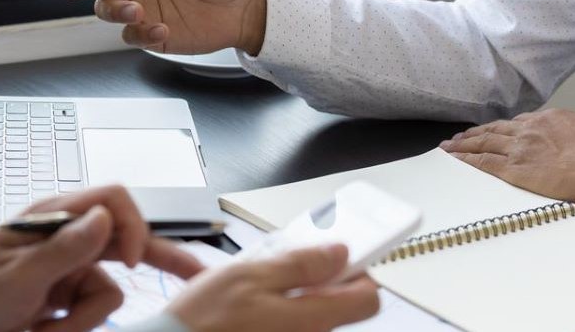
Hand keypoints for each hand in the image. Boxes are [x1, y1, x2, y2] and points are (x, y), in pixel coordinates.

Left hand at [0, 185, 204, 331]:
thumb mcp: (14, 275)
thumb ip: (61, 249)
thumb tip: (104, 219)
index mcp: (54, 216)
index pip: (113, 201)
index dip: (133, 226)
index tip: (132, 262)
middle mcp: (68, 237)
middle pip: (131, 238)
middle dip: (163, 258)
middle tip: (198, 274)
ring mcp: (71, 267)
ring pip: (111, 289)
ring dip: (85, 316)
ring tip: (47, 326)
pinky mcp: (69, 294)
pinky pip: (96, 310)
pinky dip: (76, 326)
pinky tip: (47, 328)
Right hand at [168, 244, 380, 331]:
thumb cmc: (205, 322)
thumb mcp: (252, 276)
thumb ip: (301, 264)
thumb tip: (339, 252)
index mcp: (311, 319)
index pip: (368, 299)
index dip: (360, 271)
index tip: (343, 254)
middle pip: (338, 302)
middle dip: (320, 276)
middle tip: (288, 261)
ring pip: (309, 308)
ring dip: (293, 289)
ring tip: (258, 279)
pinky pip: (289, 320)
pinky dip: (277, 305)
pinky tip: (250, 299)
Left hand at [439, 108, 574, 209]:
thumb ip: (574, 137)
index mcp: (550, 119)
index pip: (519, 123)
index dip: (501, 128)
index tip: (493, 131)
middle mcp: (530, 129)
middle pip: (495, 130)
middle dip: (476, 134)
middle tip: (460, 137)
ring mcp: (520, 148)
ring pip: (484, 143)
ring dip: (464, 145)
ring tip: (449, 147)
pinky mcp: (515, 169)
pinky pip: (483, 163)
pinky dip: (466, 161)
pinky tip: (455, 160)